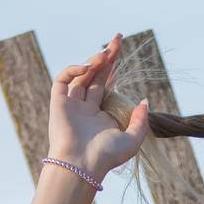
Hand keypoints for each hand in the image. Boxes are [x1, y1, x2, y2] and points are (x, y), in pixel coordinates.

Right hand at [47, 32, 149, 179]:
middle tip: (117, 38)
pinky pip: (63, 80)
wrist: (81, 165)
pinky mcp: (58, 103)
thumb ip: (140, 120)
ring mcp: (71, 105)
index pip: (106, 86)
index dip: (113, 69)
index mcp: (101, 116)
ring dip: (93, 62)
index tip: (121, 53)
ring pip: (81, 75)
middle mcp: (85, 109)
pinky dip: (73, 70)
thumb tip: (145, 101)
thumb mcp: (132, 140)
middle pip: (95, 75)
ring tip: (106, 54)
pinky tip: (88, 67)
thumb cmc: (106, 156)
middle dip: (106, 57)